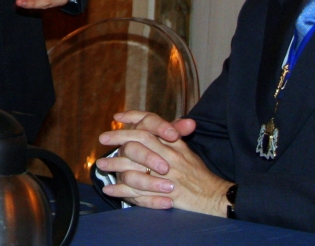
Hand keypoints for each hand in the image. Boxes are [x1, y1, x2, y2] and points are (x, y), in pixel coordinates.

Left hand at [95, 110, 231, 215]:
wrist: (214, 196)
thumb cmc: (198, 173)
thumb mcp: (186, 150)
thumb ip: (172, 135)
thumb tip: (160, 121)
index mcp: (174, 144)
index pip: (151, 124)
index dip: (134, 117)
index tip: (117, 117)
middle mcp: (169, 157)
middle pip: (139, 141)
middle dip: (118, 138)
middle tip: (102, 138)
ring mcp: (166, 177)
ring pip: (134, 168)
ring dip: (115, 166)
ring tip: (100, 166)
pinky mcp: (163, 195)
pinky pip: (137, 192)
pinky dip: (121, 191)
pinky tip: (109, 189)